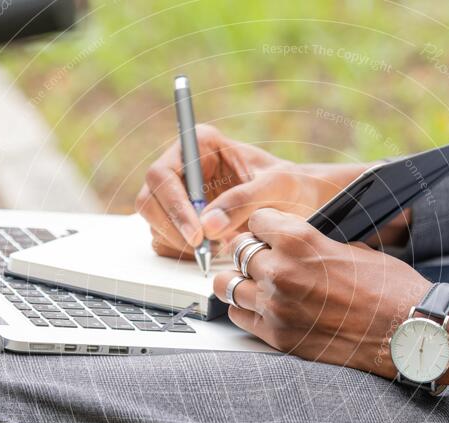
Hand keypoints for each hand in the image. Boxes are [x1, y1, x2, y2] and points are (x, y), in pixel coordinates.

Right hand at [135, 124, 368, 258]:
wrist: (299, 203)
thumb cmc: (290, 186)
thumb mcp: (276, 187)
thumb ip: (244, 201)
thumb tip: (208, 226)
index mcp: (200, 144)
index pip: (164, 174)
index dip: (175, 207)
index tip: (198, 235)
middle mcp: (182, 166)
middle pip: (150, 200)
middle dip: (173, 229)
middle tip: (203, 251)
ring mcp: (177, 195)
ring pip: (153, 222)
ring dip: (178, 243)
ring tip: (216, 249)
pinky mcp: (179, 220)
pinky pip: (163, 240)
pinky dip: (181, 252)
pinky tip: (210, 251)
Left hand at [214, 208, 448, 391]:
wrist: (407, 332)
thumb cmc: (388, 288)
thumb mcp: (349, 247)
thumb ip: (311, 243)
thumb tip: (290, 241)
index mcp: (299, 240)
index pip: (255, 220)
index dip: (264, 226)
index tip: (269, 233)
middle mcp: (280, 271)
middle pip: (238, 251)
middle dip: (250, 252)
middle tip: (262, 259)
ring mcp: (275, 307)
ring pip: (228, 286)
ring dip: (241, 281)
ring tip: (256, 284)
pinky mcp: (277, 336)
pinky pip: (239, 317)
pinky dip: (245, 310)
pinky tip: (262, 307)